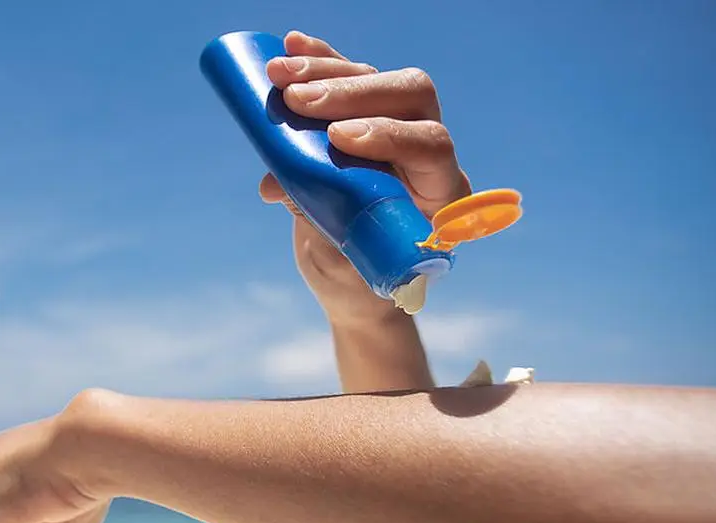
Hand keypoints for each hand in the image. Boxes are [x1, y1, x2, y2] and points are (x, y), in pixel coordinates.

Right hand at [258, 31, 472, 323]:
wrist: (359, 282)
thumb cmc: (359, 282)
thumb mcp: (340, 266)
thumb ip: (317, 223)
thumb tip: (275, 183)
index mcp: (441, 195)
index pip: (432, 147)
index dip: (389, 136)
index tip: (338, 140)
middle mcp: (428, 153)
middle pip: (409, 97)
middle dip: (351, 93)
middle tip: (297, 101)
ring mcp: (400, 128)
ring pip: (378, 80)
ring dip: (327, 72)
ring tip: (278, 76)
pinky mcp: (368, 117)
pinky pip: (351, 77)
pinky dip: (322, 61)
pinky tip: (293, 46)